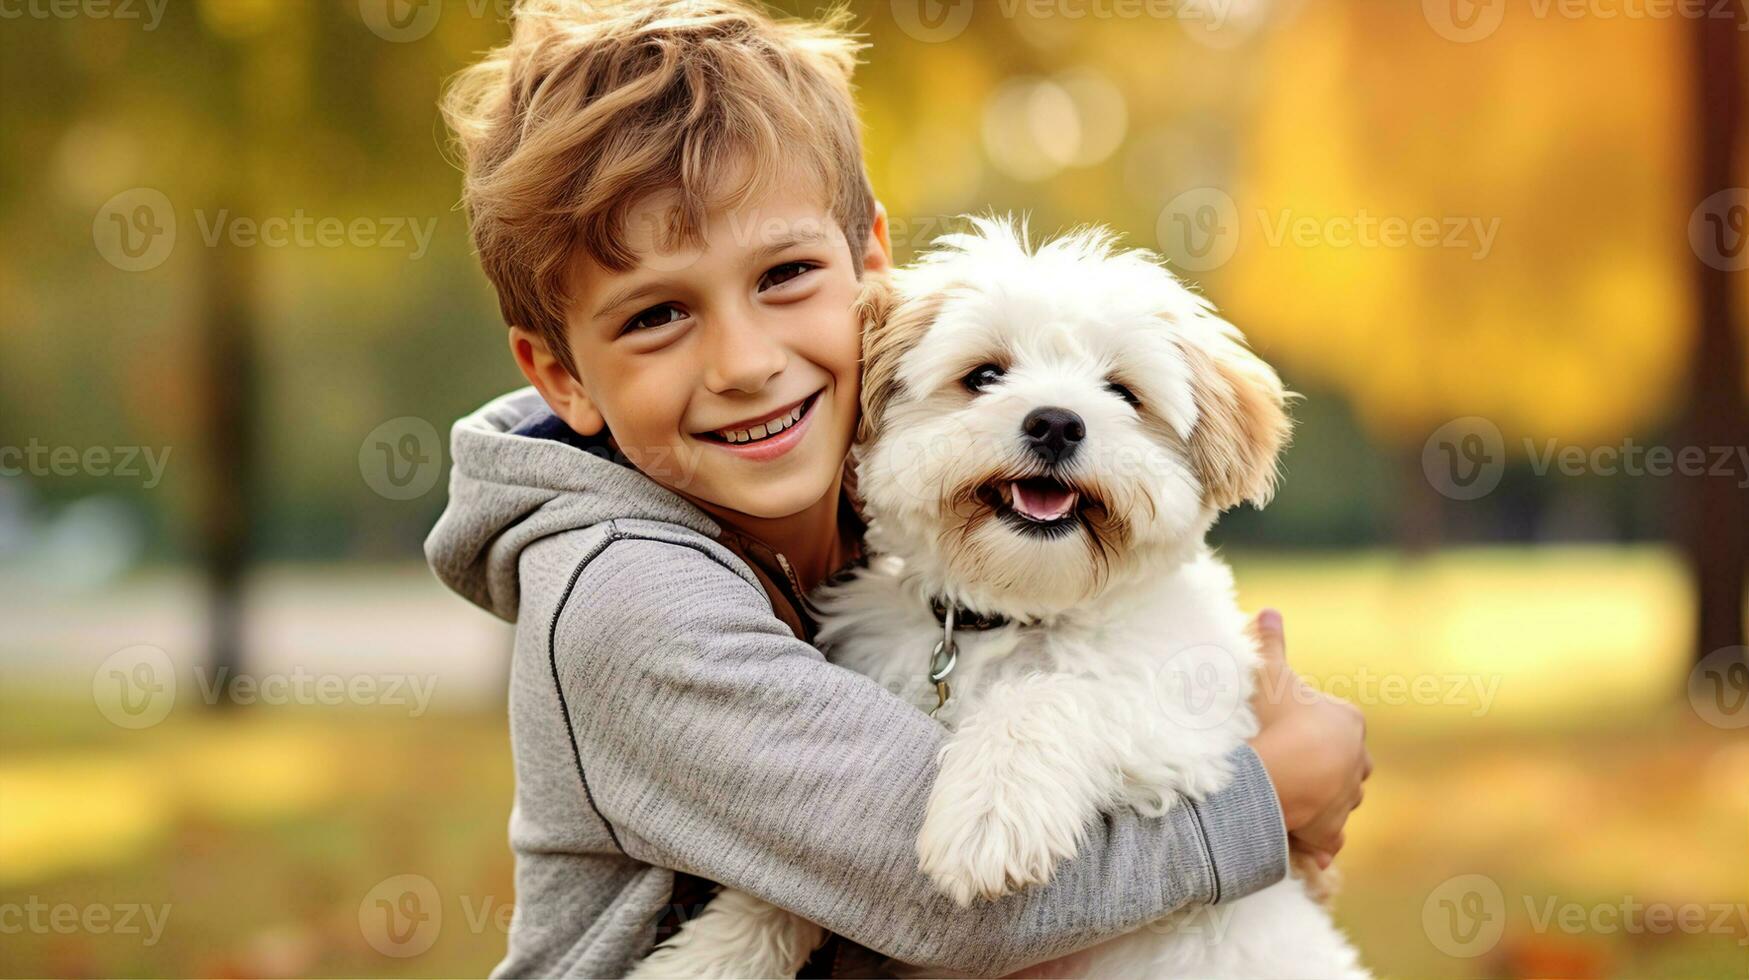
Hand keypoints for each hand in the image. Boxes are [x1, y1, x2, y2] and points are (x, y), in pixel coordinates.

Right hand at [1245, 609, 1369, 867]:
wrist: (1277, 774)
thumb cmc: (1276, 720)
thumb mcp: (1270, 676)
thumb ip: (1270, 644)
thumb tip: (1268, 610)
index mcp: (1349, 722)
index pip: (1339, 724)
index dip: (1310, 727)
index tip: (1285, 730)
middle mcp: (1358, 761)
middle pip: (1344, 762)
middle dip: (1324, 765)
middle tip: (1287, 763)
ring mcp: (1347, 799)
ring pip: (1338, 799)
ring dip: (1319, 799)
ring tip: (1286, 795)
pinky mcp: (1332, 832)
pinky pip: (1328, 837)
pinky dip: (1316, 838)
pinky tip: (1297, 834)